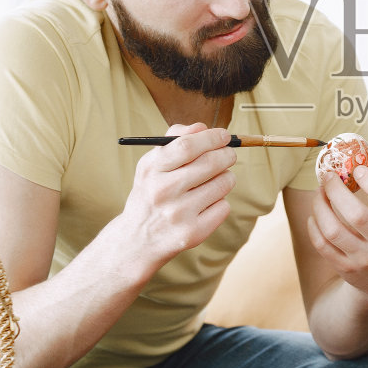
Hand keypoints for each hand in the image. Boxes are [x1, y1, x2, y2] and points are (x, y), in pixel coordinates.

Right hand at [117, 123, 236, 273]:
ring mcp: (178, 214)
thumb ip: (175, 140)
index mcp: (152, 170)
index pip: (187, 145)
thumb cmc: (151, 194)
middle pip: (210, 163)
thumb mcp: (151, 166)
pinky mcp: (193, 233)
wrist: (137, 240)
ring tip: (215, 181)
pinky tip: (206, 205)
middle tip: (229, 154)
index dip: (211, 137)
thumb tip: (202, 127)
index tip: (224, 135)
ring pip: (223, 184)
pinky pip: (224, 207)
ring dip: (226, 178)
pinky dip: (221, 202)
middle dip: (227, 155)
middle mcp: (163, 191)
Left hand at [305, 155, 367, 308]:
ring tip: (319, 191)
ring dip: (320, 205)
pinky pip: (321, 245)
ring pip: (333, 231)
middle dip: (337, 190)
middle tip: (329, 175)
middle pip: (357, 216)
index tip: (358, 170)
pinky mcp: (346, 269)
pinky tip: (316, 213)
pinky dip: (314, 225)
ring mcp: (365, 260)